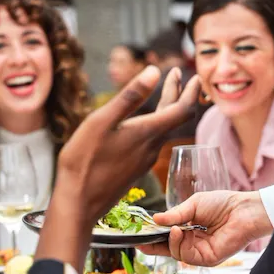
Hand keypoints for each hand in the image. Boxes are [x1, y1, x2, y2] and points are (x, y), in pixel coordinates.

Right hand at [38, 66, 200, 270]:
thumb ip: (130, 96)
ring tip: (166, 92)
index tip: (194, 75)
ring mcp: (144, 160)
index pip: (183, 109)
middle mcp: (151, 147)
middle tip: (181, 75)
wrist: (79, 202)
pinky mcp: (135, 168)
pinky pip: (152, 141)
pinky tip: (145, 122)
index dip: (190, 91)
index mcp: (147, 133)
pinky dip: (156, 124)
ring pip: (164, 130)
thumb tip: (155, 71)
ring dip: (167, 108)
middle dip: (179, 94)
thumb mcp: (102, 121)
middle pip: (175, 118)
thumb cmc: (85, 160)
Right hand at [139, 191, 272, 265]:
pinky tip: (179, 231)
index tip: (141, 234)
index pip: (169, 236)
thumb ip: (175, 214)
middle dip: (154, 245)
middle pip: (169, 249)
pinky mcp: (207, 259)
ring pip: (176, 253)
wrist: (243, 210)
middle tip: (141, 241)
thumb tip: (155, 219)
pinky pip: (186, 256)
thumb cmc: (223, 204)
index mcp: (191, 230)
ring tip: (172, 228)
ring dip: (169, 241)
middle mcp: (195, 243)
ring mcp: (201, 252)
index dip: (155, 236)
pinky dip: (179, 244)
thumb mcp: (193, 205)